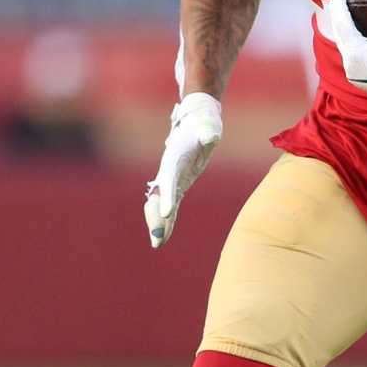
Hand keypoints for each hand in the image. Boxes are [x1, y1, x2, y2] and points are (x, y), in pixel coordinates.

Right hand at [143, 92, 221, 247]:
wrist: (196, 122)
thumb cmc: (204, 125)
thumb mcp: (208, 128)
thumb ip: (208, 133)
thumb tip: (211, 136)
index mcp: (173, 159)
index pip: (169, 181)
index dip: (166, 197)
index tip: (167, 212)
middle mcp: (167, 171)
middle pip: (157, 198)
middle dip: (155, 218)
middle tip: (157, 239)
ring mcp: (170, 179)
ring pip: (158, 206)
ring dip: (158, 224)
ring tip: (158, 244)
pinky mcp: (177, 185)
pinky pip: (169, 206)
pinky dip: (167, 221)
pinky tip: (165, 237)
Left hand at [318, 0, 366, 108]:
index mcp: (354, 53)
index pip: (340, 22)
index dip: (338, 3)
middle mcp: (350, 66)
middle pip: (339, 35)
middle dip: (339, 16)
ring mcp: (355, 76)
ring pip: (346, 47)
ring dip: (346, 31)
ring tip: (348, 17)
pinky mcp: (363, 82)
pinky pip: (353, 58)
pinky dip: (353, 44)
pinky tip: (358, 37)